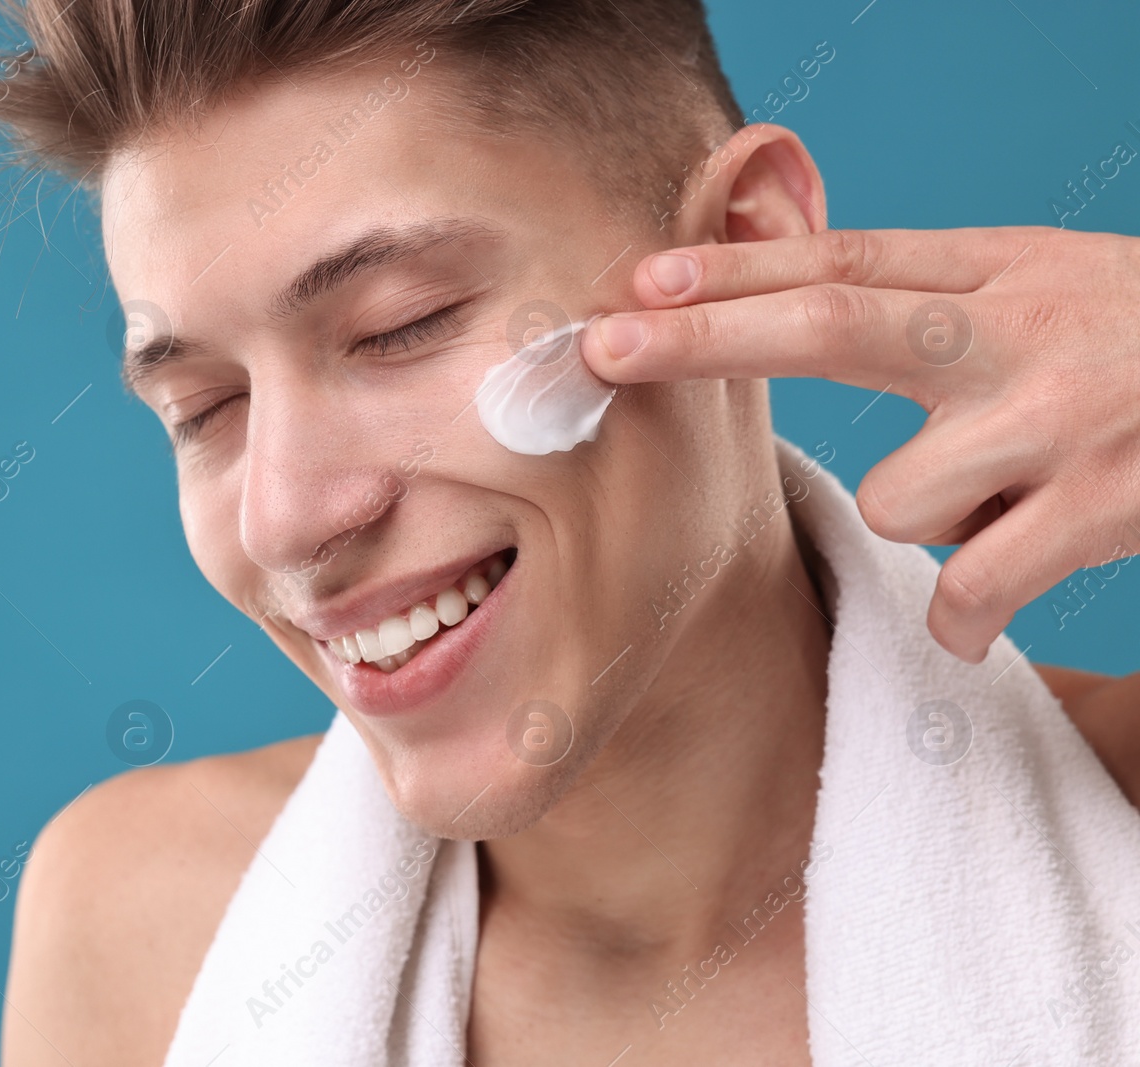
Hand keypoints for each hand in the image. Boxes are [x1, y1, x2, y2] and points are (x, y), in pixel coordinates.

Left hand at [580, 226, 1139, 663]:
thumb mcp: (1045, 287)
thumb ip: (932, 297)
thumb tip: (783, 308)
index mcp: (1004, 271)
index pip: (846, 257)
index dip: (735, 267)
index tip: (637, 280)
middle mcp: (1023, 332)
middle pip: (837, 322)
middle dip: (710, 334)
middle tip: (605, 346)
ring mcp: (1063, 419)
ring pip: (904, 492)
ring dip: (926, 516)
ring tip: (998, 502)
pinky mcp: (1104, 507)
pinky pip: (974, 586)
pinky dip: (964, 619)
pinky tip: (981, 621)